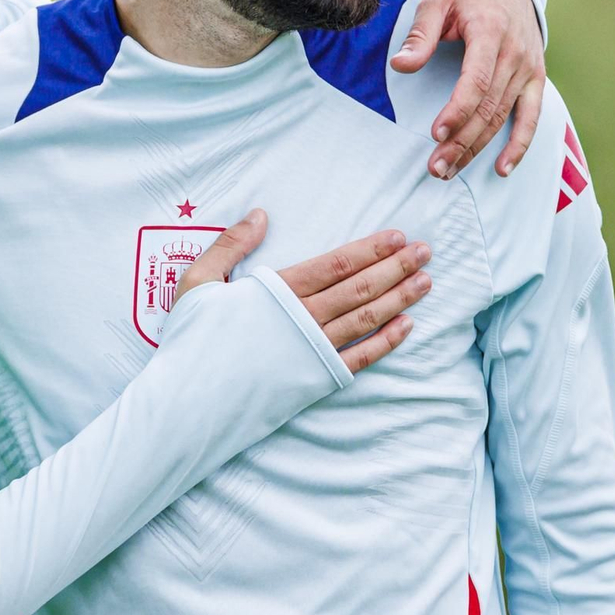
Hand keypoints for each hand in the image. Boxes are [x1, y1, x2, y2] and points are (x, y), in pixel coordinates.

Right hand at [179, 212, 429, 373]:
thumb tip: (260, 214)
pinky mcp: (314, 379)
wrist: (188, 401)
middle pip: (359, 287)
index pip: (335, 264)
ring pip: (366, 319)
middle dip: (396, 267)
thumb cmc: (188, 341)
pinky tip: (406, 326)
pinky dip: (385, 343)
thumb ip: (230, 245)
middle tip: (426, 251)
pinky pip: (359, 359)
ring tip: (425, 282)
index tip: (397, 236)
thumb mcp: (197, 282)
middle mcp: (301, 318)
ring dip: (399, 298)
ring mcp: (311, 351)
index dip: (369, 249)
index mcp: (275, 291)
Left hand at [389, 0, 544, 179]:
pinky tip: (503, 169)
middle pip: (489, 107)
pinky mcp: (535, 78)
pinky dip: (521, 144)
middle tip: (436, 168)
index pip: (476, 81)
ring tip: (449, 170)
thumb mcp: (436, 1)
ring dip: (478, 148)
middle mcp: (515, 53)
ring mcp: (528, 68)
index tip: (436, 134)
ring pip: (504, 117)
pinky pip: (532, 116)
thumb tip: (401, 65)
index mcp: (490, 32)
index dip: (458, 111)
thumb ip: (420, 34)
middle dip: (462, 141)